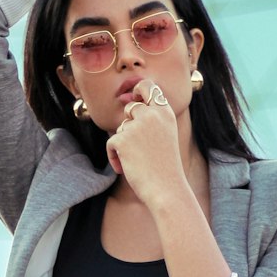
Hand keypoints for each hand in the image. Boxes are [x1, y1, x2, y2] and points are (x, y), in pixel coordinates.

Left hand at [105, 78, 182, 192]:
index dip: (138, 90)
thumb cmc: (165, 167)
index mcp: (165, 112)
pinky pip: (111, 143)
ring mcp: (137, 126)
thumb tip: (131, 104)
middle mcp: (152, 114)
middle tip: (138, 146)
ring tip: (135, 161)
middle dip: (129, 124)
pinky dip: (114, 157)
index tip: (135, 98)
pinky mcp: (122, 139)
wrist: (166, 189)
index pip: (148, 87)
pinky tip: (125, 168)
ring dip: (123, 143)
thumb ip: (152, 119)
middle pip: (130, 107)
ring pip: (121, 127)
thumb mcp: (165, 135)